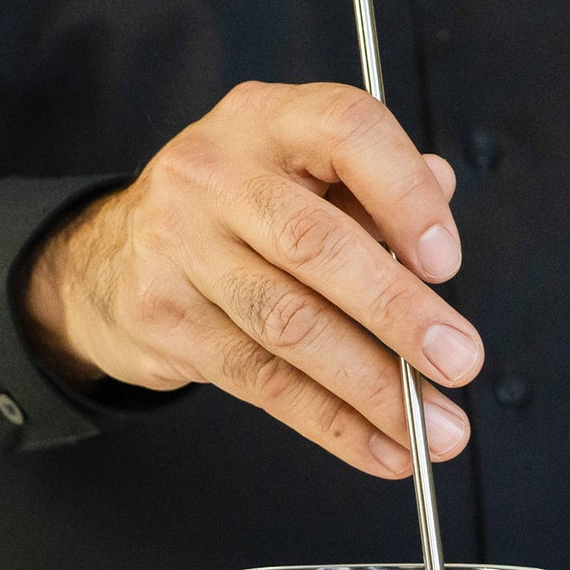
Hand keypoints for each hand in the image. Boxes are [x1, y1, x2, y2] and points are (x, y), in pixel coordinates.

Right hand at [21, 81, 482, 477]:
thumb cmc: (235, 213)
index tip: (446, 263)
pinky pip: (263, 382)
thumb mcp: (299, 174)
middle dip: (397, 311)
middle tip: (460, 362)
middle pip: (316, 244)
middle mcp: (215, 173)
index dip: (405, 196)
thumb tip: (442, 189)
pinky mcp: (167, 321)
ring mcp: (181, 248)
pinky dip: (331, 424)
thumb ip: (370, 184)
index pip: (346, 131)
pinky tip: (381, 450)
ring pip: (289, 325)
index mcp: (267, 119)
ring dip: (372, 387)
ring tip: (434, 430)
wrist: (110, 260)